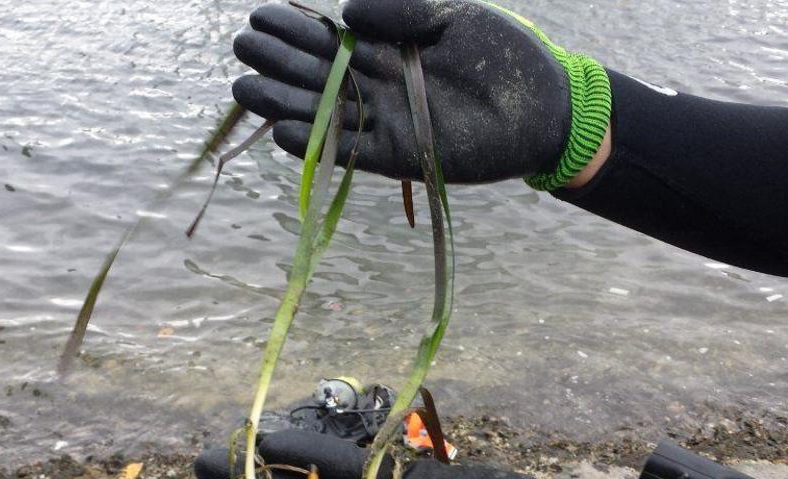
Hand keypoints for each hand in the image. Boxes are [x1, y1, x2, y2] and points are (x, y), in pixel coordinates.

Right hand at [231, 0, 573, 182]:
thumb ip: (401, 10)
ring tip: (245, 90)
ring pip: (326, 115)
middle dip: (279, 63)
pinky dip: (320, 145)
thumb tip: (345, 10)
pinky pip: (352, 152)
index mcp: (389, 51)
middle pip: (318, 76)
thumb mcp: (452, 17)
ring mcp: (388, 123)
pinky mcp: (402, 156)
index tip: (259, 16)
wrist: (545, 108)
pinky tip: (285, 132)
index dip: (294, 30)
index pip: (330, 40)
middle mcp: (381, 88)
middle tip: (242, 49)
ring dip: (285, 104)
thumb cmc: (505, 57)